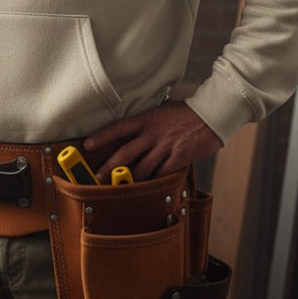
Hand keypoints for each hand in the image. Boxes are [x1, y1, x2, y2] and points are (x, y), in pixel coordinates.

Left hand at [83, 102, 222, 183]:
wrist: (210, 116)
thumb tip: (133, 129)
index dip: (101, 136)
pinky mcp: (178, 159)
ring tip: (119, 189)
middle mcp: (152, 134)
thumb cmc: (186, 112)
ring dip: (130, 180)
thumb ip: (147, 120)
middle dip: (109, 167)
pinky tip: (146, 188)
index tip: (87, 144)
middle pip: (125, 152)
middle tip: (97, 178)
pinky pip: (161, 174)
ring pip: (142, 168)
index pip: (119, 127)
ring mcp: (165, 147)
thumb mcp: (162, 110)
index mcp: (146, 120)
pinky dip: (153, 182)